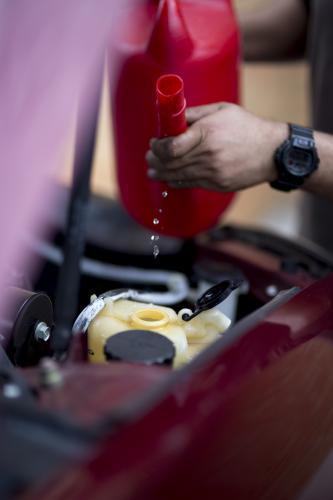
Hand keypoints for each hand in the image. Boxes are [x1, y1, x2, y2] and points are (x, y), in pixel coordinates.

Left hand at [146, 103, 287, 191]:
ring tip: (153, 171)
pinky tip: (170, 177)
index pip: (170, 146)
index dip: (157, 147)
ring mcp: (212, 172)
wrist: (272, 152)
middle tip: (149, 157)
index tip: (154, 143)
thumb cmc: (247, 127)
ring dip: (161, 173)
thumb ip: (195, 114)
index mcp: (206, 134)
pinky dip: (176, 181)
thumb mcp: (222, 110)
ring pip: (177, 176)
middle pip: (170, 163)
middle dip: (155, 160)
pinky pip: (190, 184)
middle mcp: (207, 155)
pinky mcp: (217, 184)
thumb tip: (172, 117)